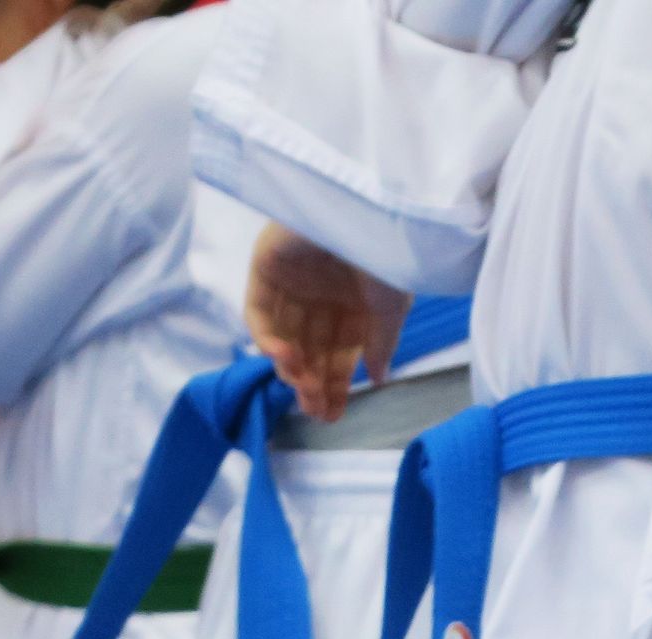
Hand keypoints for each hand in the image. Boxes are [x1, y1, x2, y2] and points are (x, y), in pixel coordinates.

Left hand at [244, 223, 410, 421]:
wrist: (362, 210)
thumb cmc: (386, 253)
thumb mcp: (392, 309)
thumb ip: (382, 345)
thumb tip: (378, 379)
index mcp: (352, 305)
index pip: (337, 354)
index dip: (335, 386)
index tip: (332, 415)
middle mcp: (321, 296)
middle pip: (310, 351)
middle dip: (312, 383)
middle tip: (316, 412)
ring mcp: (292, 282)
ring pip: (284, 337)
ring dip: (291, 367)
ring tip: (303, 388)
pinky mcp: (266, 268)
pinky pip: (259, 313)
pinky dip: (266, 339)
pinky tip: (285, 359)